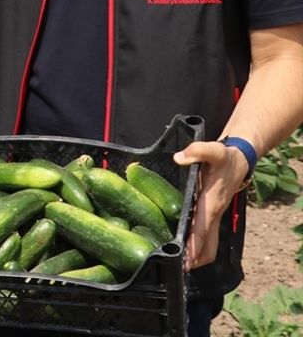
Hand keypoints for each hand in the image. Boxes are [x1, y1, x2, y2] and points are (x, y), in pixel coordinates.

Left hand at [173, 139, 250, 269]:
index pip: (202, 230)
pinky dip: (199, 245)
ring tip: (182, 266)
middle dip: (196, 259)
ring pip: (210, 243)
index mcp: (211, 203)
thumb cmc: (226, 157)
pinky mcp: (212, 213)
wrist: (240, 159)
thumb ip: (197, 151)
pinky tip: (187, 249)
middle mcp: (213, 213)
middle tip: (179, 270)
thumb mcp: (213, 150)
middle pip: (208, 245)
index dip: (194, 246)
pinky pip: (207, 235)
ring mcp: (214, 215)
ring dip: (198, 255)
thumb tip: (180, 158)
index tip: (186, 261)